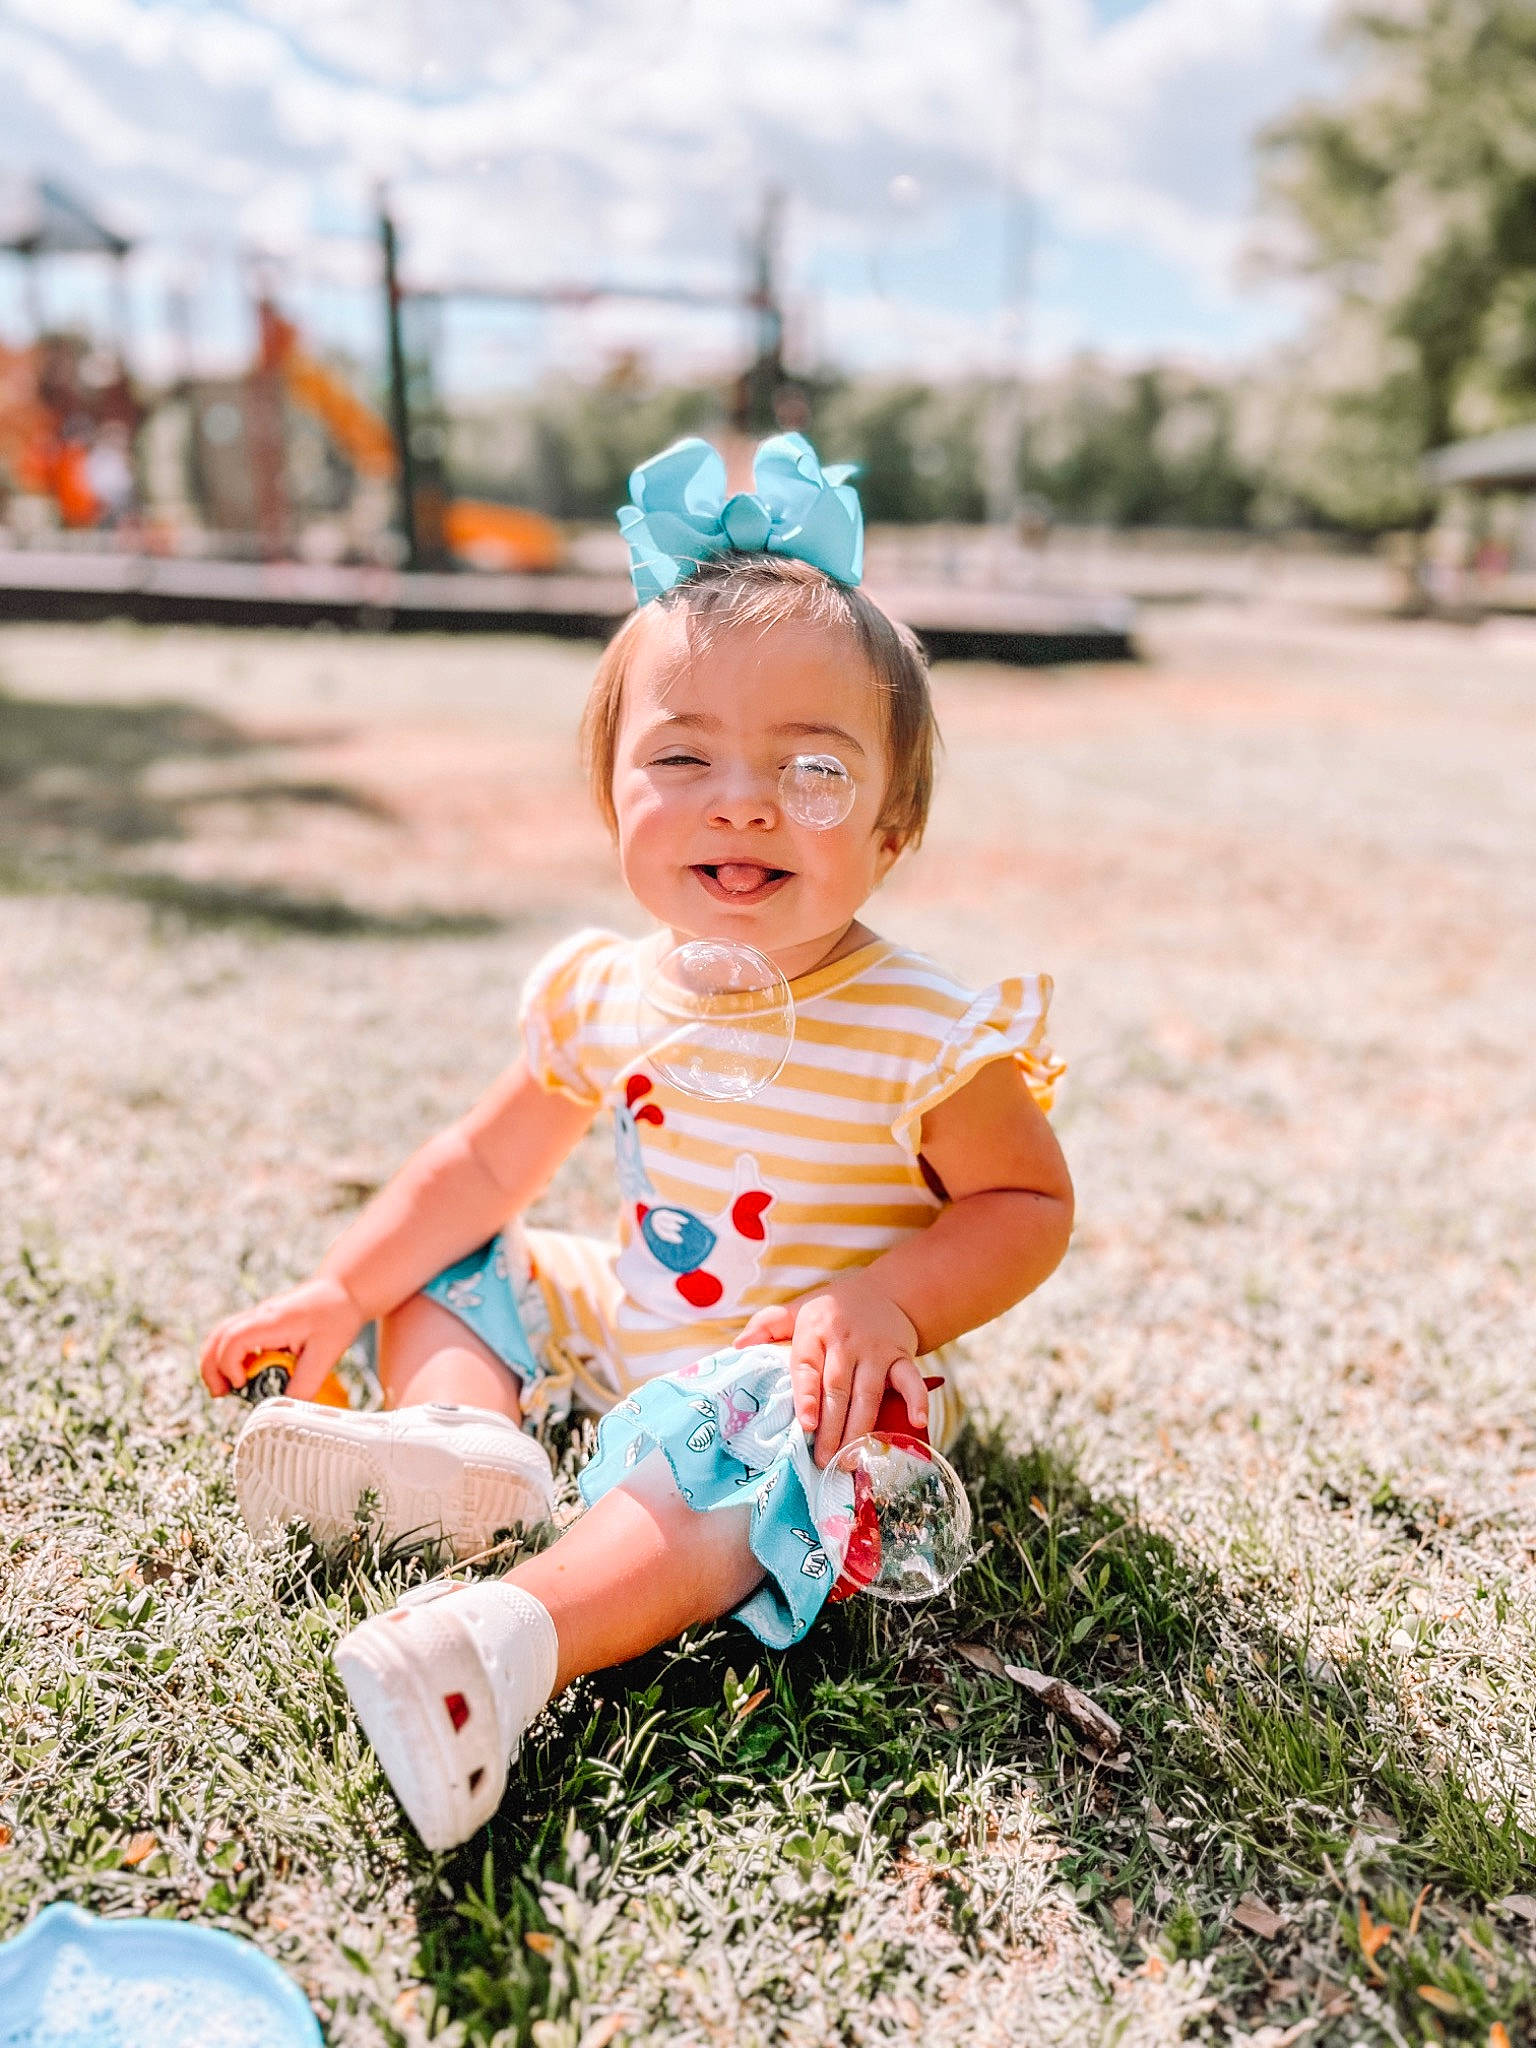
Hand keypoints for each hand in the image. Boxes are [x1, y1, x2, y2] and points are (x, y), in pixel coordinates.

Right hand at [199, 1274, 363, 1400]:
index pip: (234, 1339)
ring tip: (226, 1388)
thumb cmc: (337, 1316)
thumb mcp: (327, 1354)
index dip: (229, 1365)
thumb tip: (285, 1409)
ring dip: (216, 1361)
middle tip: (220, 1394)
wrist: (344, 1289)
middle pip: (217, 1336)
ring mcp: (258, 1316)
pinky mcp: (261, 1322)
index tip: (241, 1385)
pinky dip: (228, 1356)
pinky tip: (241, 1374)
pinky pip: (233, 1336)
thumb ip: (305, 1384)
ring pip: (220, 1334)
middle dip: (212, 1368)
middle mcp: (260, 1315)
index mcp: (274, 1321)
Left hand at [738, 1273, 925, 1466]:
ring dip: (860, 1429)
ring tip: (850, 1460)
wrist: (886, 1291)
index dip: (807, 1397)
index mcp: (815, 1331)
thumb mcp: (799, 1309)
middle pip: (837, 1389)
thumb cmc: (834, 1309)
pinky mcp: (901, 1357)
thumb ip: (768, 1326)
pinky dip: (917, 1400)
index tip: (806, 1424)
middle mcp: (845, 1341)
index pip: (808, 1367)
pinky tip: (918, 1423)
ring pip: (867, 1394)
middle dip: (831, 1428)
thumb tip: (738, 1345)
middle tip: (823, 1460)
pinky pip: (910, 1380)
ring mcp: (876, 1350)